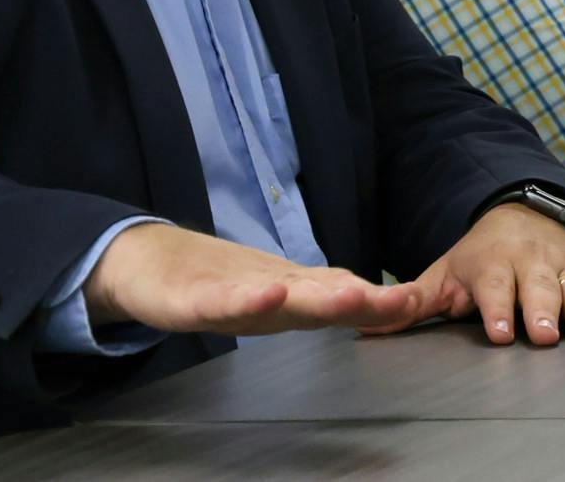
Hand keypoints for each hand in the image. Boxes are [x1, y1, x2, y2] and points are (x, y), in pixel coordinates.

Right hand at [82, 222, 425, 334]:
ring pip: (278, 294)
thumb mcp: (275, 296)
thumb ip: (319, 297)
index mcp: (290, 291)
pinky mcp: (192, 297)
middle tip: (399, 300)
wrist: (148, 261)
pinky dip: (246, 299)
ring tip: (350, 295)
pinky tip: (267, 295)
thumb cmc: (217, 280)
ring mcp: (231, 289)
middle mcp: (268, 285)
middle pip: (319, 293)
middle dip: (362, 298)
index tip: (416, 302)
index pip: (341, 297)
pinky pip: (221, 302)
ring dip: (316, 295)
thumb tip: (373, 300)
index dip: (378, 303)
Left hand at [373, 203, 564, 345]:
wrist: (518, 213)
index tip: (499, 332)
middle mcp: (528, 262)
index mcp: (491, 264)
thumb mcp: (443, 274)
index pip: (493, 287)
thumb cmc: (478, 257)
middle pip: (537, 286)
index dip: (497, 309)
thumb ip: (411, 302)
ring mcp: (560, 265)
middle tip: (546, 335)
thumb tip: (367, 324)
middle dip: (542, 310)